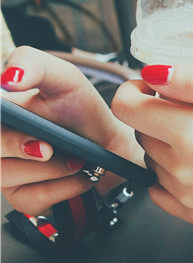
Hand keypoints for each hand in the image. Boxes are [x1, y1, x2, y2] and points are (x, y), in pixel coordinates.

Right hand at [1, 47, 140, 215]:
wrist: (112, 148)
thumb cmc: (82, 112)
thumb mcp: (64, 79)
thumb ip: (34, 63)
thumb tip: (7, 77)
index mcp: (0, 114)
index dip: (3, 135)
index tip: (18, 123)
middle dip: (18, 147)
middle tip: (48, 146)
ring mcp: (5, 172)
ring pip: (7, 175)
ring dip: (53, 168)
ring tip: (76, 158)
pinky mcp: (23, 198)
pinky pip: (33, 198)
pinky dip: (64, 187)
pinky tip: (77, 175)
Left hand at [112, 64, 192, 238]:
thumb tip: (155, 73)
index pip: (128, 108)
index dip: (135, 89)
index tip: (154, 87)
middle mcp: (182, 171)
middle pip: (142, 134)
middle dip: (159, 116)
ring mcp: (188, 198)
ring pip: (152, 162)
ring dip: (168, 146)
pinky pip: (160, 193)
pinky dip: (168, 176)